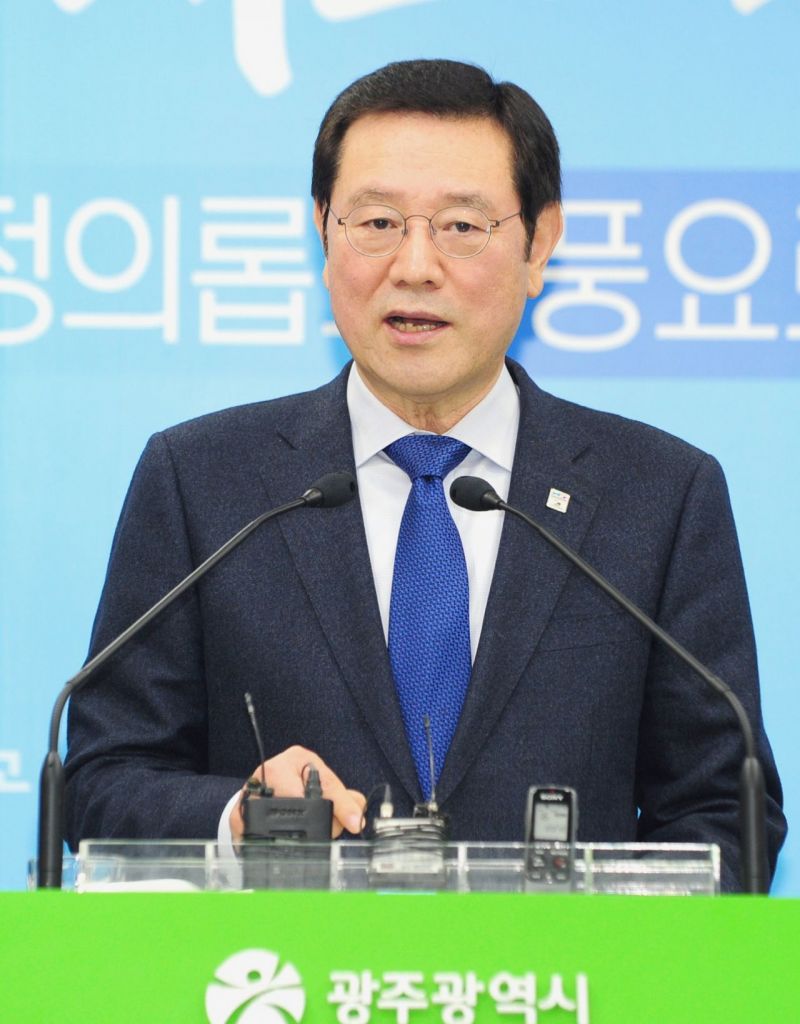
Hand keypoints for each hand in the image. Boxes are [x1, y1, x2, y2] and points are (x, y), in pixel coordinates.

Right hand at [229, 744, 365, 840]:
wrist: (261, 785)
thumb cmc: (294, 781)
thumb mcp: (321, 780)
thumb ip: (343, 796)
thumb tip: (357, 813)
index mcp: (297, 758)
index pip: (326, 783)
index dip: (342, 805)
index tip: (354, 824)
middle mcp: (271, 771)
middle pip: (304, 806)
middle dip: (323, 826)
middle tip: (326, 830)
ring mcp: (252, 793)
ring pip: (282, 825)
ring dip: (301, 838)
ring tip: (306, 835)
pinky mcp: (238, 816)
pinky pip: (258, 838)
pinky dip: (273, 846)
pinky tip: (282, 844)